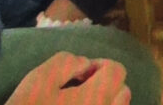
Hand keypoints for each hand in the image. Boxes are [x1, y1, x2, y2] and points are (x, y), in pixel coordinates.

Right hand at [6, 54, 129, 104]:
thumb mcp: (40, 78)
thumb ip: (68, 62)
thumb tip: (85, 64)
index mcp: (97, 98)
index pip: (117, 71)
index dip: (99, 65)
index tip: (79, 74)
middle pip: (122, 92)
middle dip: (106, 84)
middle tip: (80, 89)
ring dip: (105, 102)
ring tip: (79, 104)